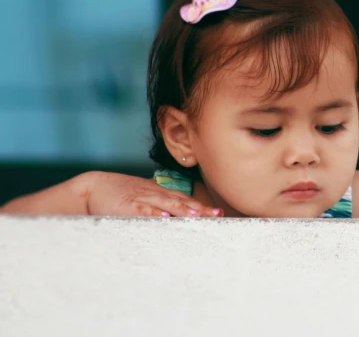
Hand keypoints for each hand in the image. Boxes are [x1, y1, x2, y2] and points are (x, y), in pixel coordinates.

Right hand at [84, 171, 220, 217]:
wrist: (93, 186)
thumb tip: (178, 215)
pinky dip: (152, 212)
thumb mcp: (144, 197)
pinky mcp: (126, 205)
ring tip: (197, 216)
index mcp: (159, 193)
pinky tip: (162, 217)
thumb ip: (161, 204)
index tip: (218, 213)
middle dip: (199, 209)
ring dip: (182, 209)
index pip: (185, 200)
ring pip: (165, 204)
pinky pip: (141, 209)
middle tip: (216, 215)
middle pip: (181, 201)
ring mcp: (141, 198)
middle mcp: (154, 194)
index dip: (201, 207)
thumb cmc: (121, 194)